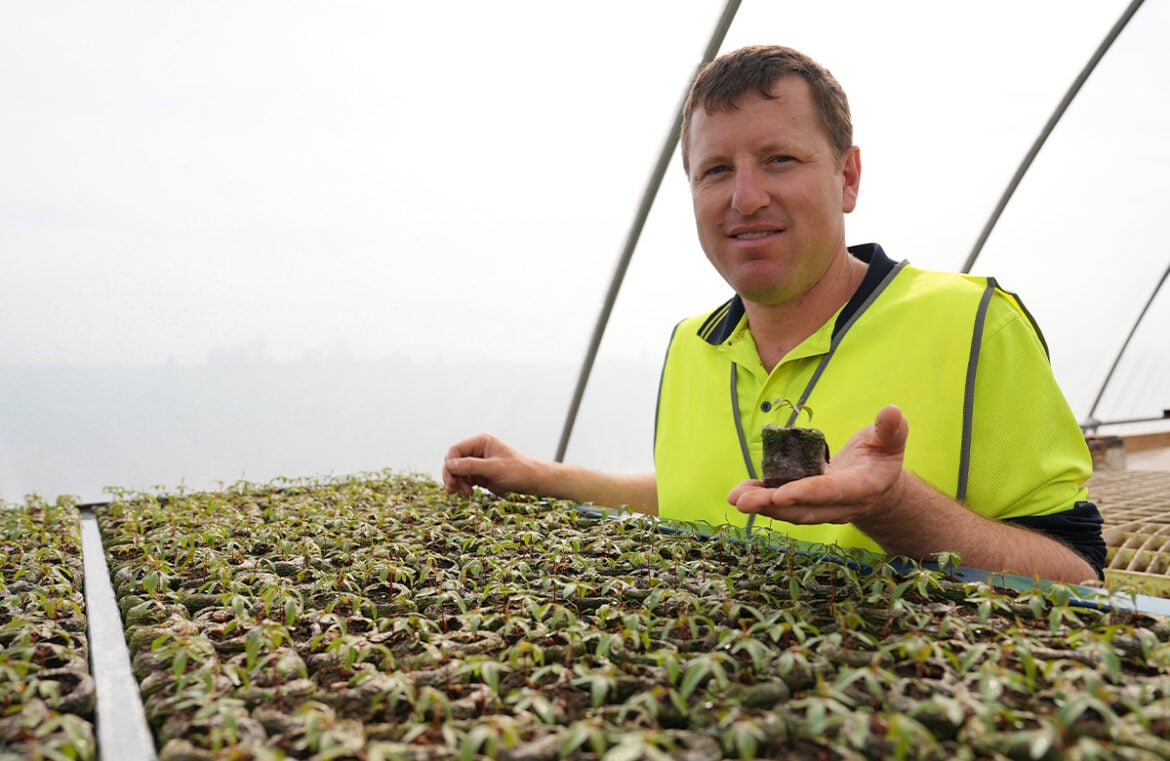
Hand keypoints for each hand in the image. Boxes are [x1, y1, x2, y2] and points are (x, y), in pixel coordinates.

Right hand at [443, 434, 539, 497]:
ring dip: (457, 483)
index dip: (450, 464)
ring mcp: (478, 463)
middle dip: (452, 475)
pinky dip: (463, 487)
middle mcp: (478, 450)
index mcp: (481, 441)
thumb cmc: (518, 471)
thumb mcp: (494, 468)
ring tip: (465, 493)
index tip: (452, 479)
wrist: (533, 481)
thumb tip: (448, 465)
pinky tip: (468, 493)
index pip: (456, 450)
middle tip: (452, 490)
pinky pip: (464, 480)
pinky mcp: (480, 475)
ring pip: (457, 472)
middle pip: (454, 461)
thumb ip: (471, 466)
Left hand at [727, 405, 908, 524]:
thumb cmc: (882, 455)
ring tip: (735, 498)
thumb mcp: (891, 440)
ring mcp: (822, 509)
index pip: (832, 492)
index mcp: (862, 487)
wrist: (879, 484)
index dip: (806, 493)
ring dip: (761, 505)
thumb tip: (892, 410)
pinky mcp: (806, 504)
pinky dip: (761, 500)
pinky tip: (739, 493)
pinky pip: (782, 505)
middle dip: (772, 505)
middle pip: (804, 508)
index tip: (780, 494)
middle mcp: (841, 505)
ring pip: (790, 511)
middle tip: (743, 501)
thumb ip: (891, 429)